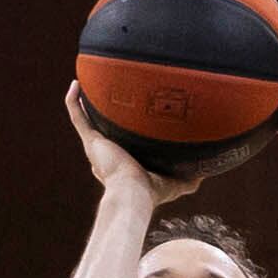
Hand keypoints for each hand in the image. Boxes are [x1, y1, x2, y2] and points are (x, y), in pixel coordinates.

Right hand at [66, 82, 194, 202]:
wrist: (133, 194)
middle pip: (101, 132)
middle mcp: (106, 155)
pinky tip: (75, 84)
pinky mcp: (91, 141)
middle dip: (100, 117)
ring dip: (84, 104)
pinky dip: (73, 102)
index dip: (119, 138)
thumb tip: (204, 174)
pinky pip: (78, 117)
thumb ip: (187, 179)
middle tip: (106, 98)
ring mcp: (97, 147)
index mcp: (122, 165)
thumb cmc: (151, 193)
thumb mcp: (174, 184)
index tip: (126, 122)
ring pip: (86, 121)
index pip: (117, 149)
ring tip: (87, 84)